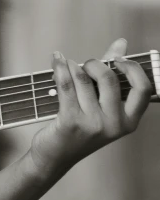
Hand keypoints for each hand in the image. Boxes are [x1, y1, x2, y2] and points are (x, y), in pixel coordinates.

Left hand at [28, 38, 152, 179]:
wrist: (55, 155)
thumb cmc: (80, 127)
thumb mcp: (101, 106)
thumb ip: (112, 75)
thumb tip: (122, 43)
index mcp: (129, 121)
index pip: (144, 89)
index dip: (132, 68)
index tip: (118, 59)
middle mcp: (115, 124)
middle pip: (109, 78)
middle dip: (94, 63)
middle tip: (84, 63)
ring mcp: (93, 124)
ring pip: (83, 79)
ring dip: (71, 65)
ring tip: (65, 63)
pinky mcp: (71, 122)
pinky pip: (66, 85)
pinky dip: (59, 68)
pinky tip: (56, 60)